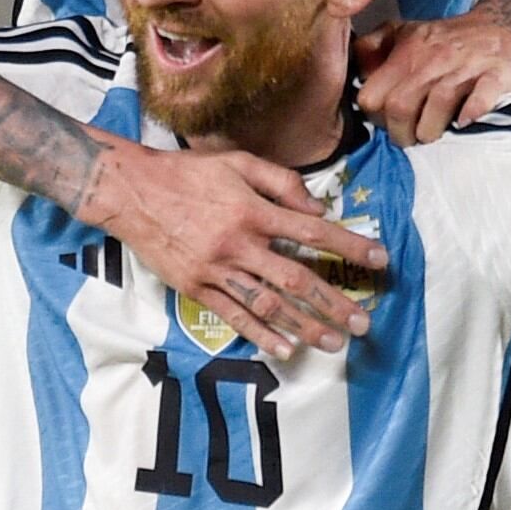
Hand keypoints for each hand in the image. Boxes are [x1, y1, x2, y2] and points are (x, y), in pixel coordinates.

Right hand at [82, 142, 387, 359]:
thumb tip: (315, 205)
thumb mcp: (236, 161)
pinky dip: (261, 333)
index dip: (349, 246)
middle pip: (296, 279)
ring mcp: (217, 269)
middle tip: (363, 323)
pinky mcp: (196, 287)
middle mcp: (239, 243)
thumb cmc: (186, 173)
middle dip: (333, 303)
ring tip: (334, 343)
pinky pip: (234, 315)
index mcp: (253, 210)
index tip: (379, 260)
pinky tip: (284, 348)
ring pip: (269, 304)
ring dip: (305, 326)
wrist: (131, 193)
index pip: (313, 231)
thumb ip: (280, 180)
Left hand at [354, 10, 510, 145]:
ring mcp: (467, 67)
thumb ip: (374, 47)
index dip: (376, 117)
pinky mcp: (498, 75)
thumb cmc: (449, 39)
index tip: (387, 123)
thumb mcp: (406, 32)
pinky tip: (465, 121)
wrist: (507, 26)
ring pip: (437, 106)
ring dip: (431, 131)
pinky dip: (471, 114)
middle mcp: (434, 58)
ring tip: (434, 134)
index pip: (373, 96)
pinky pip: (481, 99)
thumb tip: (355, 71)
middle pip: (400, 107)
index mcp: (409, 50)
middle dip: (402, 133)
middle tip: (411, 137)